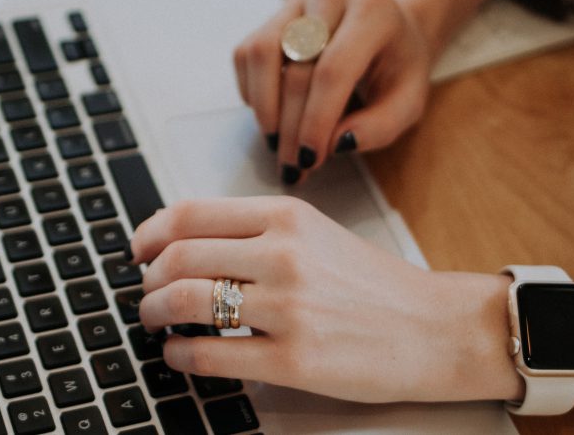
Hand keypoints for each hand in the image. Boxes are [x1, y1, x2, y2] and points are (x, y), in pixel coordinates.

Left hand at [129, 196, 515, 402]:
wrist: (436, 329)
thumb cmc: (376, 285)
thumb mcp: (317, 235)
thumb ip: (257, 233)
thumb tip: (187, 243)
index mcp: (287, 217)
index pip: (190, 213)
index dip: (150, 232)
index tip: (138, 249)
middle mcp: (284, 255)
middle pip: (178, 257)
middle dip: (147, 279)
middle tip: (145, 292)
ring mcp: (288, 308)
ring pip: (185, 302)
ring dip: (154, 313)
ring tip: (156, 322)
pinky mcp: (293, 360)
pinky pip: (210, 354)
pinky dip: (179, 355)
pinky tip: (179, 355)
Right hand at [233, 0, 430, 183]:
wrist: (388, 29)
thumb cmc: (397, 67)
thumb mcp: (408, 102)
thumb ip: (380, 127)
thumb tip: (337, 144)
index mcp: (373, 11)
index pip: (333, 69)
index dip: (316, 120)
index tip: (310, 159)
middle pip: (296, 68)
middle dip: (291, 127)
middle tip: (293, 165)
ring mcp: (298, 0)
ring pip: (261, 54)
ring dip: (264, 108)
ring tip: (277, 143)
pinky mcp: (273, 14)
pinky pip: (247, 54)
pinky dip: (253, 92)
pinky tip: (273, 115)